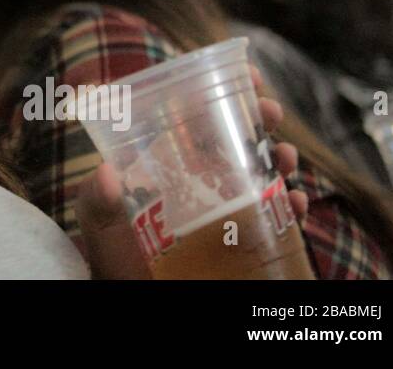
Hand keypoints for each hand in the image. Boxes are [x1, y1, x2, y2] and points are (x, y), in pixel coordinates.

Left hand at [75, 64, 306, 278]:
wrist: (155, 315)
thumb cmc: (122, 271)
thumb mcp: (105, 238)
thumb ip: (97, 207)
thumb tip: (102, 172)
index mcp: (161, 173)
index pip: (187, 124)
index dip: (212, 97)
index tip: (243, 77)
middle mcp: (196, 188)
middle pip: (230, 142)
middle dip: (255, 120)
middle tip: (271, 112)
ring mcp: (225, 214)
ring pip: (258, 175)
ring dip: (277, 159)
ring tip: (286, 158)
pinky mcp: (248, 244)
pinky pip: (276, 219)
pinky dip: (289, 207)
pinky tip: (294, 203)